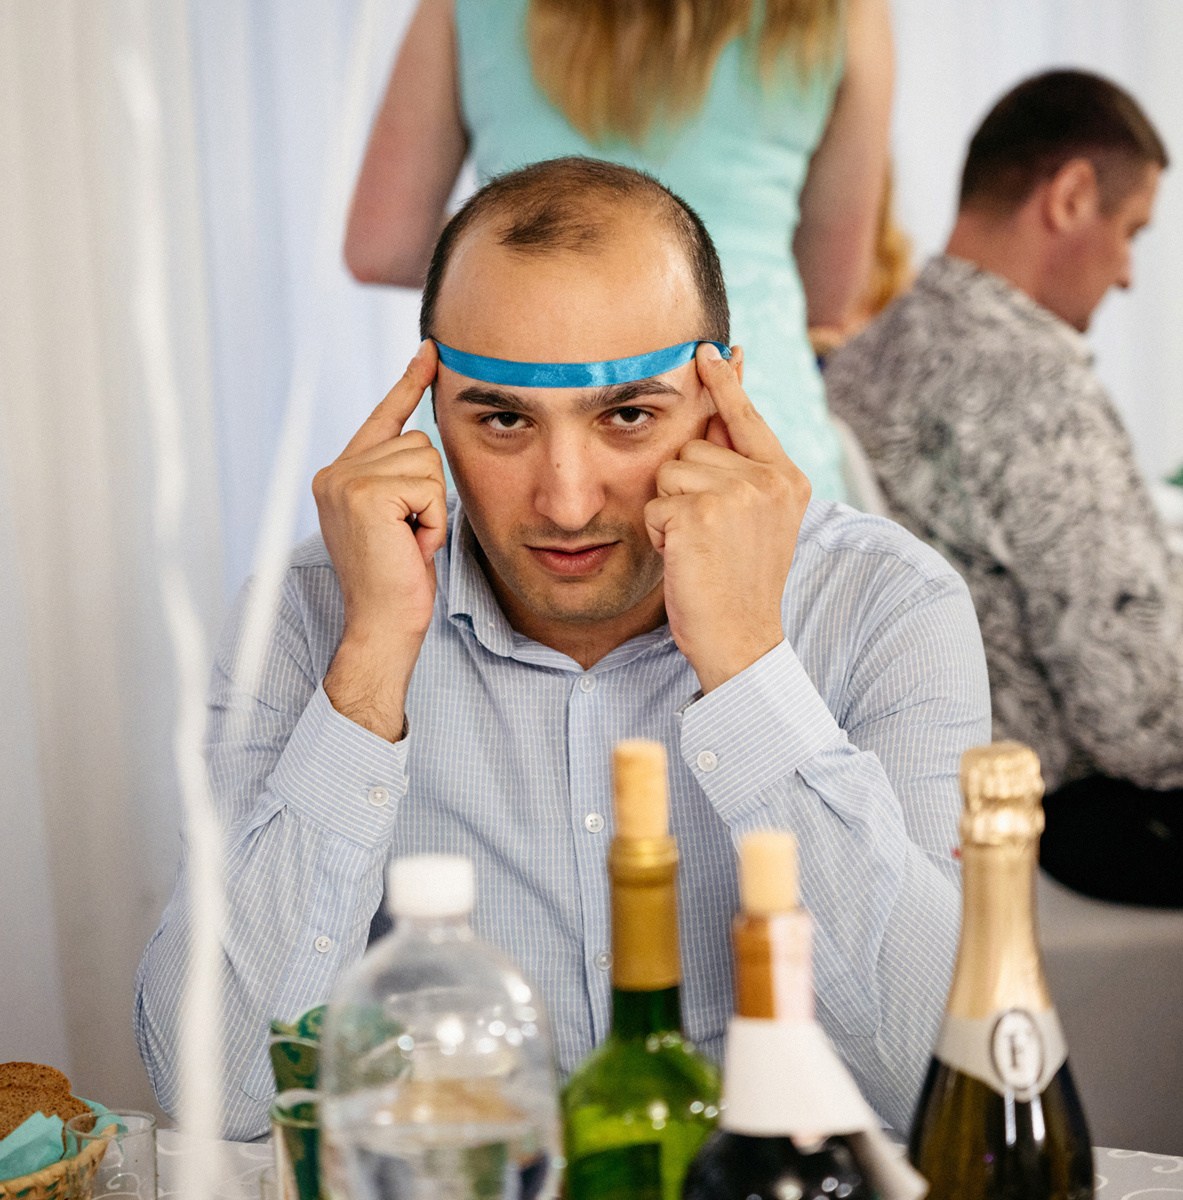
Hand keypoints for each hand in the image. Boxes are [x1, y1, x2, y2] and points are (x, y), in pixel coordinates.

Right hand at [313, 341, 444, 739]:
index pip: (383, 417)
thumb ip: (401, 480)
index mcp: (341, 476)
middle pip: (419, 441)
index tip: (430, 351)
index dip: (408, 384)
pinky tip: (410, 545)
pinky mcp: (364, 493)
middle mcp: (335, 472)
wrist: (383, 625)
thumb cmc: (398, 581)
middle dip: (430, 493)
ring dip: (432, 508)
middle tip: (409, 536)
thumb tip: (425, 441)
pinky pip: (428, 486)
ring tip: (408, 541)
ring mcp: (344, 480)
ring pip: (427, 461)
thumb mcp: (400, 520)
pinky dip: (432, 520)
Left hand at [644, 343, 810, 692]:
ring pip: (668, 474)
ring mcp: (737, 495)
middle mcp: (769, 480)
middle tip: (709, 538)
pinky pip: (654, 506)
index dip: (725, 385)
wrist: (741, 638)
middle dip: (684, 491)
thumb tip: (722, 405)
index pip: (747, 418)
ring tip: (698, 548)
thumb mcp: (755, 520)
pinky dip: (658, 535)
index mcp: (787, 478)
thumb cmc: (739, 583)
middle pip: (691, 450)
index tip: (712, 349)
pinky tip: (685, 559)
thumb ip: (741, 466)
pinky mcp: (701, 514)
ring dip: (669, 512)